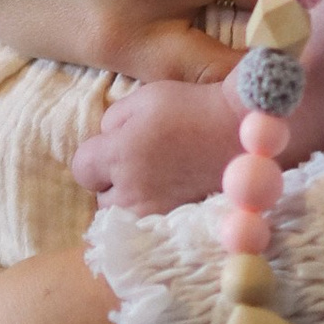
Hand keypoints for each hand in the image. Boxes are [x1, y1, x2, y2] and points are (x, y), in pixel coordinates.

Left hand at [73, 74, 238, 213]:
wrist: (242, 131)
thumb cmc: (192, 107)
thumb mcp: (144, 98)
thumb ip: (113, 120)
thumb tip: (107, 138)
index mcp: (117, 155)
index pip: (81, 169)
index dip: (95, 156)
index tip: (115, 147)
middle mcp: (130, 190)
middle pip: (101, 199)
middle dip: (112, 183)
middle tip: (140, 163)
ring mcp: (154, 212)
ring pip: (124, 217)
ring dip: (132, 201)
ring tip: (155, 180)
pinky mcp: (176, 223)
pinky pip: (149, 225)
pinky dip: (154, 212)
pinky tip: (170, 192)